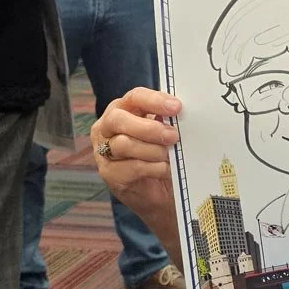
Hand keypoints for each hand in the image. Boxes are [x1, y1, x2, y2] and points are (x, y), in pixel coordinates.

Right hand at [90, 87, 180, 224]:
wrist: (159, 192)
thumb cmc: (161, 154)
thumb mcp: (165, 134)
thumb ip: (168, 122)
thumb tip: (184, 114)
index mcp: (124, 110)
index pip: (135, 97)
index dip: (155, 100)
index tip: (176, 107)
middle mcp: (108, 127)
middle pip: (119, 119)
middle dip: (148, 128)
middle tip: (173, 136)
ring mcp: (104, 151)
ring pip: (124, 144)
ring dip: (152, 150)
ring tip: (170, 155)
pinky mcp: (109, 173)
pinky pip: (131, 167)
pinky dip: (153, 168)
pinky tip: (165, 169)